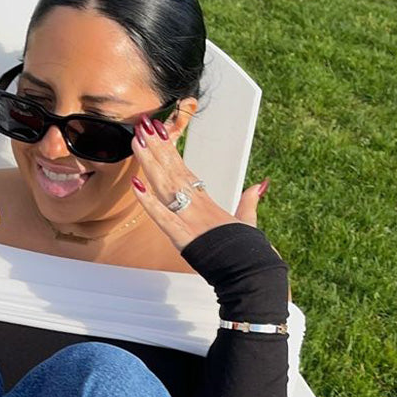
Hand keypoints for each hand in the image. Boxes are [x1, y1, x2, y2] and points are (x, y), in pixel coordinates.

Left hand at [129, 115, 269, 250]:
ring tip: (138, 141)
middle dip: (157, 148)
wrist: (252, 271)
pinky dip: (148, 202)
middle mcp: (197, 207)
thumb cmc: (248, 250)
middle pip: (173, 172)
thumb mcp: (248, 222)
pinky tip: (136, 185)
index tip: (160, 133)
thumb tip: (259, 185)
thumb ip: (249, 202)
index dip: (170, 152)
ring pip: (165, 187)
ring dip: (149, 163)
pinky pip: (162, 217)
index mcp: (208, 204)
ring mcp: (189, 221)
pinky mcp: (183, 238)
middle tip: (143, 125)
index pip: (185, 172)